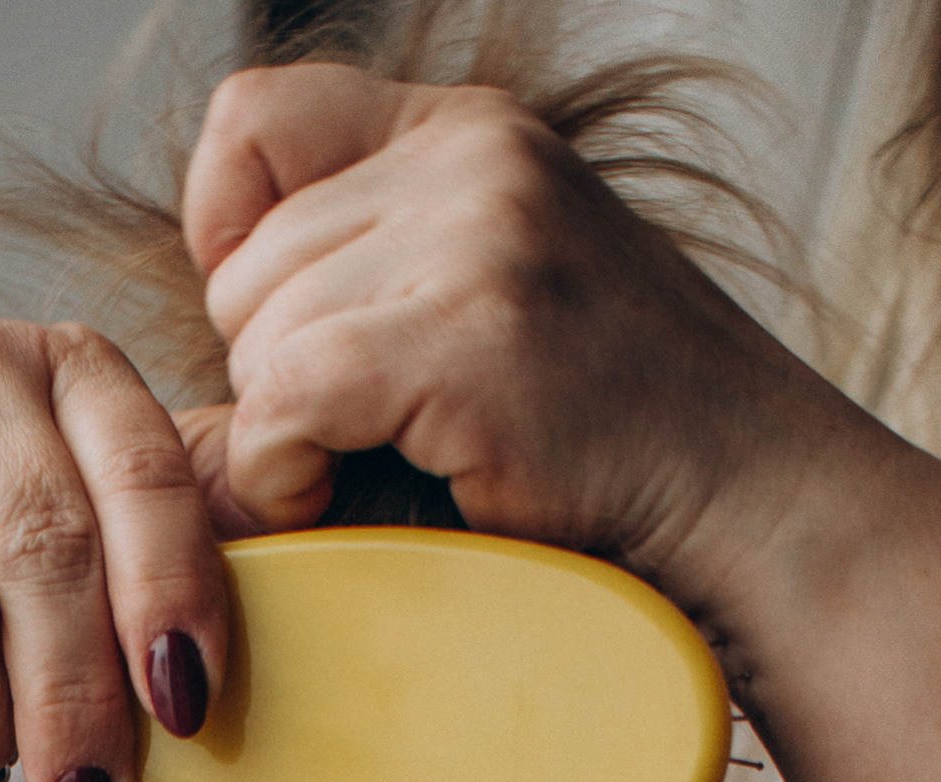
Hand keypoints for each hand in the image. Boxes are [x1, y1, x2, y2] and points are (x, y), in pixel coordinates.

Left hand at [180, 65, 852, 618]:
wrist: (750, 501)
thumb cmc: (610, 437)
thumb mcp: (488, 301)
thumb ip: (363, 276)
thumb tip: (191, 326)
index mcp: (470, 134)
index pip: (254, 120)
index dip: (228, 232)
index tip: (277, 325)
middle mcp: (472, 160)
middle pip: (247, 266)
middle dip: (278, 371)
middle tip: (366, 436)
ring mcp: (477, 238)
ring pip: (258, 338)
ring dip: (291, 431)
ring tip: (383, 466)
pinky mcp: (469, 336)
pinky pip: (283, 400)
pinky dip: (286, 472)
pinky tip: (343, 496)